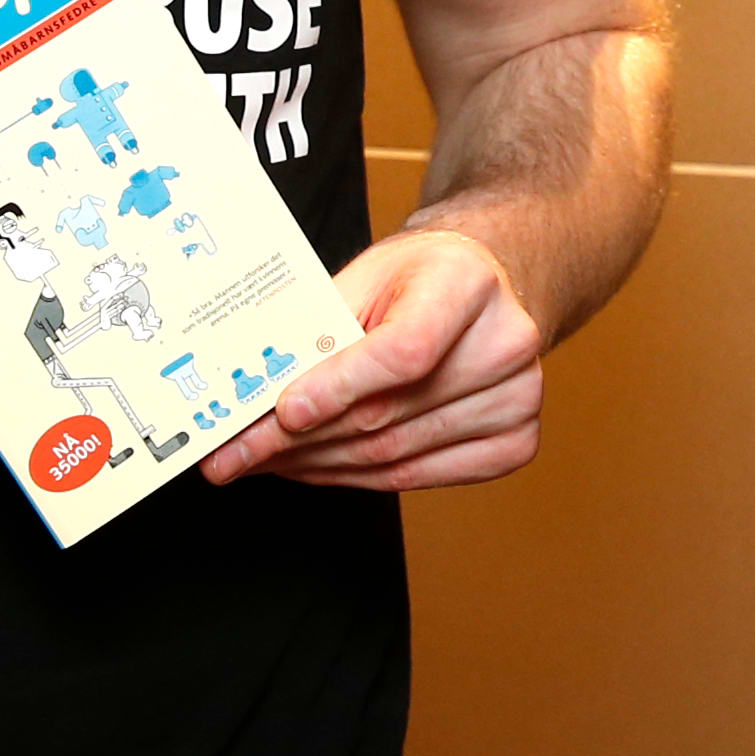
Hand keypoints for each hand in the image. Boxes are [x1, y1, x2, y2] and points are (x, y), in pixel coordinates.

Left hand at [202, 225, 544, 490]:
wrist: (483, 288)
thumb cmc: (419, 278)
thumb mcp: (365, 276)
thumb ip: (318, 330)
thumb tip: (252, 392)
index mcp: (467, 283)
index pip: (404, 350)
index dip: (340, 387)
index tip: (284, 413)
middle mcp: (505, 343)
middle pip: (388, 414)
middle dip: (298, 442)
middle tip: (237, 454)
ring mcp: (517, 399)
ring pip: (393, 456)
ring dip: (317, 466)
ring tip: (265, 462)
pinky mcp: (514, 442)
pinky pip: (417, 477)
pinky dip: (357, 479)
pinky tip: (316, 467)